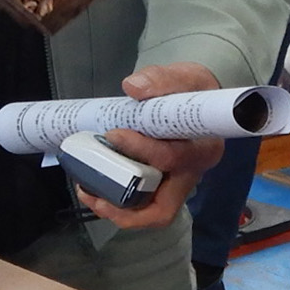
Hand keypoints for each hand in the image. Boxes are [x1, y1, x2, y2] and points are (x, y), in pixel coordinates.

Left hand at [82, 61, 224, 228]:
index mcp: (202, 148)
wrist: (201, 100)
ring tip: (88, 191)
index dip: (143, 150)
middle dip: (125, 207)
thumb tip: (133, 87)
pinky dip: (117, 202)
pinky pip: (141, 205)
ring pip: (149, 213)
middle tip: (93, 191)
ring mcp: (176, 185)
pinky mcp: (162, 187)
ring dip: (117, 210)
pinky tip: (94, 187)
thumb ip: (160, 80)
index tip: (114, 134)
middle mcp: (191, 174)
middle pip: (162, 208)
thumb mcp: (185, 77)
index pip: (173, 158)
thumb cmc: (194, 92)